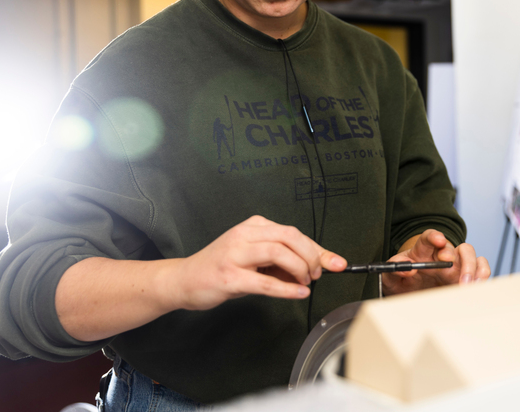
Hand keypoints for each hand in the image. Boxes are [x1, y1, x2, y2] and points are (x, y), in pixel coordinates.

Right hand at [170, 215, 346, 309]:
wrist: (184, 280)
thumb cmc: (221, 268)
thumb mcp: (254, 257)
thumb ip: (283, 260)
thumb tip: (318, 267)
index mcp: (254, 226)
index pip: (293, 233)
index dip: (318, 249)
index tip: (336, 263)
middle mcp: (244, 235)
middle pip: (289, 237)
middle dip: (311, 256)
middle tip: (317, 274)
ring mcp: (235, 254)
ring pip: (278, 253)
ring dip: (300, 269)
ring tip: (306, 282)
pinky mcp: (229, 277)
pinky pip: (264, 282)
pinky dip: (286, 288)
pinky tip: (298, 293)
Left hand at [380, 229, 490, 295]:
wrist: (408, 296)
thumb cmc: (401, 282)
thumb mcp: (390, 277)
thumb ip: (393, 270)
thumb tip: (406, 270)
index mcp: (423, 251)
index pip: (428, 238)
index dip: (434, 236)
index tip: (438, 240)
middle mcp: (442, 256)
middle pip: (455, 246)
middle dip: (454, 254)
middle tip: (449, 265)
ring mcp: (456, 266)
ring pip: (472, 256)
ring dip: (472, 268)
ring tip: (465, 284)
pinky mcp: (466, 278)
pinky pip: (481, 271)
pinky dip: (481, 278)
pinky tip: (475, 288)